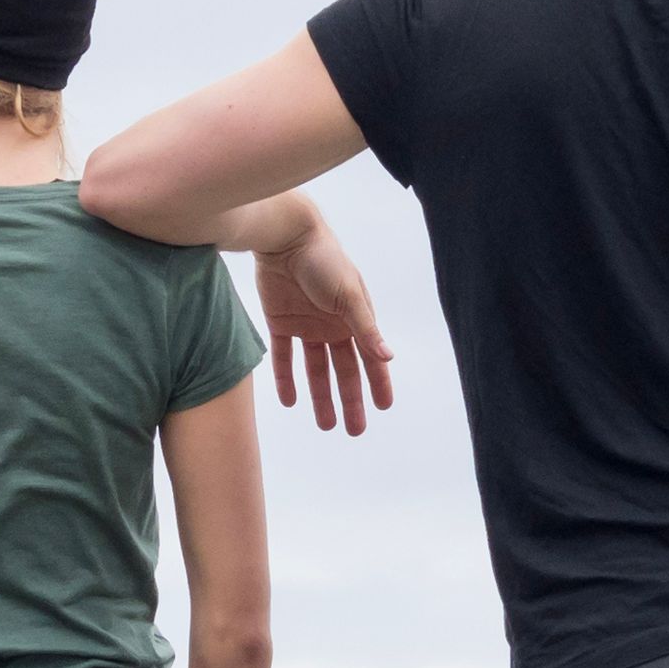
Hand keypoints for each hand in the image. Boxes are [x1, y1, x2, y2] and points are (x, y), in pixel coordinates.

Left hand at [256, 215, 399, 434]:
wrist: (284, 236)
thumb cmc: (323, 259)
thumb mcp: (348, 295)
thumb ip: (365, 328)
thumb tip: (388, 357)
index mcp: (354, 318)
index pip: (369, 358)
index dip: (378, 383)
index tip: (383, 408)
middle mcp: (332, 325)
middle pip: (344, 370)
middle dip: (350, 400)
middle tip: (355, 431)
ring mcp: (306, 325)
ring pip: (315, 370)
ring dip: (320, 397)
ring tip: (325, 425)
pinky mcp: (280, 322)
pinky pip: (284, 357)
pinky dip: (286, 379)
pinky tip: (290, 402)